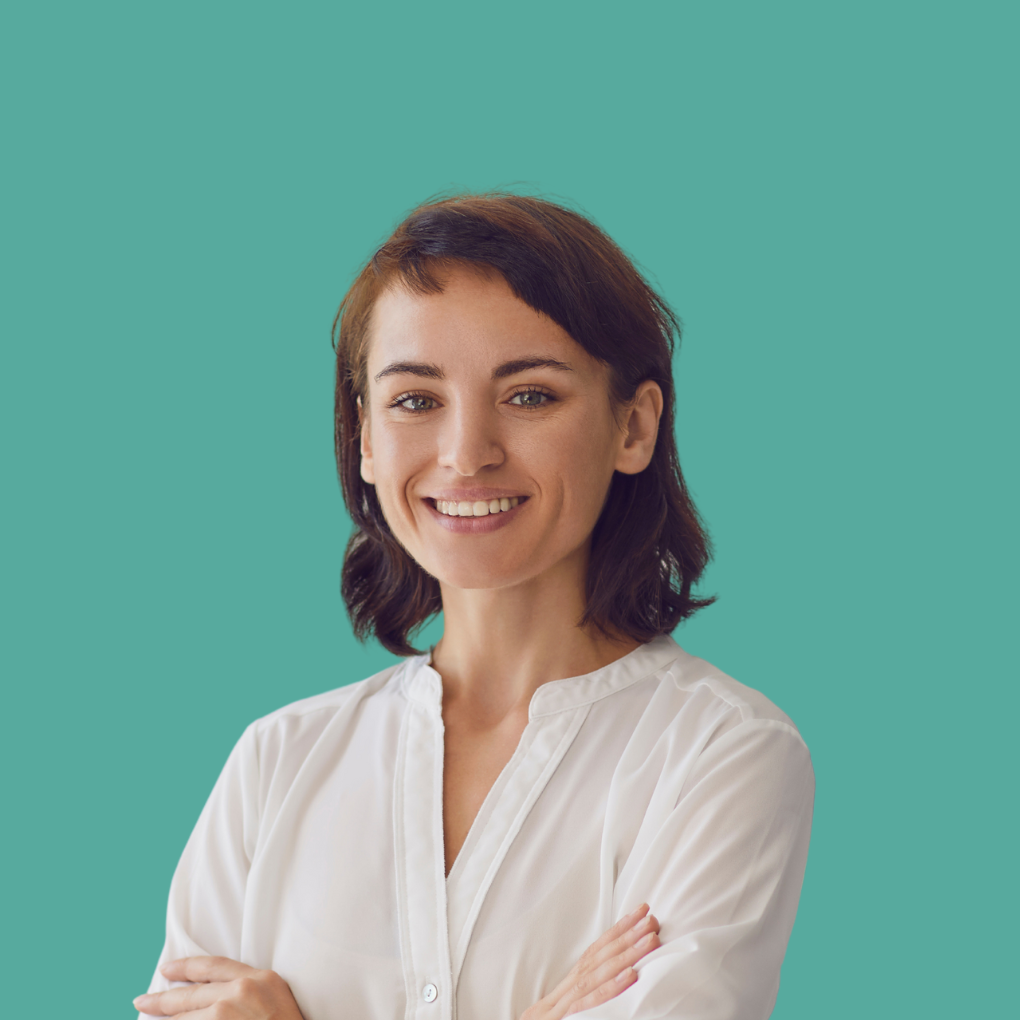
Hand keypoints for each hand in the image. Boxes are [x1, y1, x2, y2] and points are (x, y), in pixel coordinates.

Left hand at [133, 956, 304, 1017]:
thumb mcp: (275, 998)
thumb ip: (249, 991)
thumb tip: (215, 998)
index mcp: (258, 978)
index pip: (213, 966)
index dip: (186, 966)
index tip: (166, 969)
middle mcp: (240, 991)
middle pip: (190, 993)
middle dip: (162, 999)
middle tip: (141, 1001)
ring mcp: (225, 1015)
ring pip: (184, 1018)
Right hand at [521, 903, 660, 1019]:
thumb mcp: (565, 1017)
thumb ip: (586, 998)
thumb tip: (618, 979)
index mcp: (564, 992)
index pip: (593, 954)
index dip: (616, 931)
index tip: (640, 913)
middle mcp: (560, 996)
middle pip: (596, 960)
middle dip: (626, 937)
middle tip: (651, 919)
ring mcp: (559, 1010)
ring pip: (595, 976)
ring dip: (626, 956)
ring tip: (650, 940)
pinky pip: (588, 1005)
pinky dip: (610, 989)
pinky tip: (631, 976)